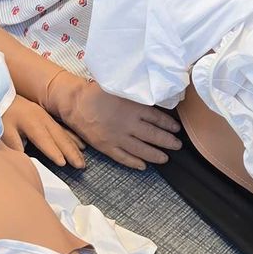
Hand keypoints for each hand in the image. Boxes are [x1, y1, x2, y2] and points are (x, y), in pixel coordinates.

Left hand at [0, 94, 85, 167]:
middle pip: (59, 138)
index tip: (63, 163)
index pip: (44, 140)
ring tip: (83, 160)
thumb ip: (15, 146)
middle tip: (81, 166)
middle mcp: (43, 119)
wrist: (1, 97)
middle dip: (71, 152)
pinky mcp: (48, 117)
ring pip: (64, 134)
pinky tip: (81, 145)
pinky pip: (64, 129)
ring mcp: (47, 118)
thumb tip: (25, 160)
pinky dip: (74, 138)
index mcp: (31, 123)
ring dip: (75, 147)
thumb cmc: (1, 115)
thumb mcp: (4, 132)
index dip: (54, 152)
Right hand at [44, 74, 182, 168]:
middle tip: (177, 145)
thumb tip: (152, 93)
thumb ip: (136, 93)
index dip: (169, 125)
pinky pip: (123, 158)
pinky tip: (143, 166)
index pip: (157, 118)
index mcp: (133, 108)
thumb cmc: (97, 92)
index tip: (176, 128)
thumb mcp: (120, 87)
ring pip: (141, 150)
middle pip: (153, 136)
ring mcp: (117, 138)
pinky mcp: (106, 147)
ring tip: (165, 158)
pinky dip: (134, 163)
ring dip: (155, 155)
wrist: (75, 103)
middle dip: (168, 142)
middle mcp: (128, 125)